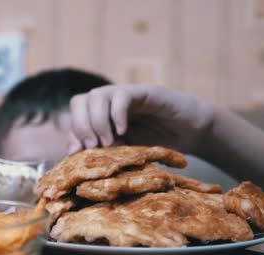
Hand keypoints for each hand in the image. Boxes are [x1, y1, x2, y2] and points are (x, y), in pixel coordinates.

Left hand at [67, 85, 216, 154]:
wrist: (191, 131)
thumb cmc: (157, 142)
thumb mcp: (124, 151)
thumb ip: (102, 150)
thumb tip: (74, 152)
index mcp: (101, 114)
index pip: (75, 115)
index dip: (73, 133)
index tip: (78, 153)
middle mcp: (109, 101)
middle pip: (79, 101)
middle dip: (81, 126)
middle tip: (93, 147)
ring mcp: (125, 94)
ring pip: (96, 96)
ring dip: (97, 122)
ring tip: (108, 142)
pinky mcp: (144, 92)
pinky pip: (121, 96)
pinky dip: (117, 114)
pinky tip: (124, 131)